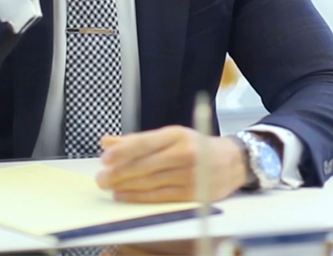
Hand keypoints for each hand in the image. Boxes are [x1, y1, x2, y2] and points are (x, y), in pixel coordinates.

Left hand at [95, 126, 246, 202]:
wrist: (232, 161)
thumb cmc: (196, 147)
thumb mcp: (170, 136)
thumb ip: (137, 140)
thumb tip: (107, 142)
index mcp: (177, 134)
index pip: (145, 143)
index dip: (122, 152)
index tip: (105, 159)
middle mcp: (184, 153)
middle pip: (145, 165)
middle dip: (119, 173)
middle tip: (101, 178)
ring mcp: (189, 174)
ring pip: (149, 182)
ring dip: (125, 186)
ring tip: (109, 186)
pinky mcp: (192, 193)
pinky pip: (159, 196)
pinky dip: (138, 197)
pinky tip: (124, 196)